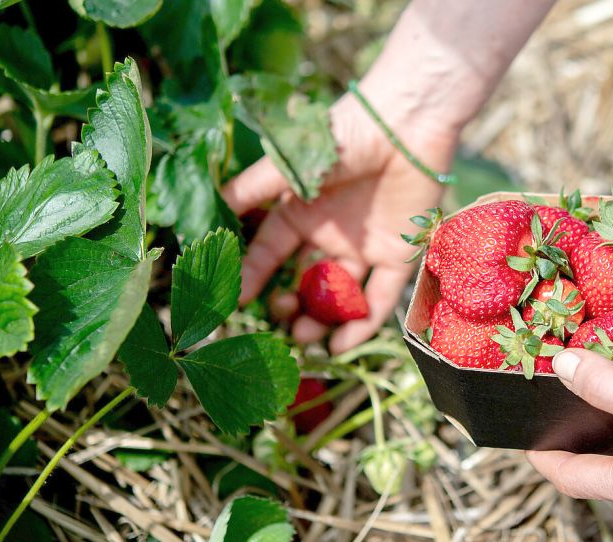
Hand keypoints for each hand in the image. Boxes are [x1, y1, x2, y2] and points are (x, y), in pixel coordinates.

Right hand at [223, 86, 456, 353]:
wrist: (405, 124)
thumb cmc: (344, 136)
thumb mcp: (289, 165)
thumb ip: (251, 191)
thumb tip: (208, 208)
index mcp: (300, 212)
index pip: (269, 252)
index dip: (252, 276)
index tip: (236, 301)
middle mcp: (330, 234)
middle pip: (304, 280)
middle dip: (290, 304)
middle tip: (280, 319)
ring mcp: (364, 247)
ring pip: (339, 294)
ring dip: (321, 320)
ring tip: (305, 337)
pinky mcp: (399, 255)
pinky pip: (379, 298)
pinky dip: (362, 324)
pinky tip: (340, 345)